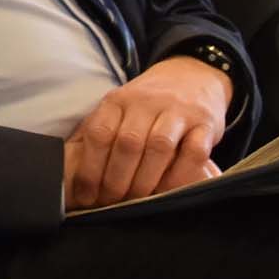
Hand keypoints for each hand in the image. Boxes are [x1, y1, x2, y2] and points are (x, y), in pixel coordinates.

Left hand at [63, 57, 229, 210]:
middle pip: (127, 143)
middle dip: (116, 179)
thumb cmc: (147, 103)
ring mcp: (177, 111)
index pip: (99, 133)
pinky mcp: (205, 123)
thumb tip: (73, 172)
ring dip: (146, 179)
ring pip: (159, 146)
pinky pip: (194, 152)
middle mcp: (146, 102)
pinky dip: (181, 175)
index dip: (90, 168)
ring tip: (138, 201)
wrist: (191, 75)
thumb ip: (100, 133)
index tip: (86, 194)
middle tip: (112, 203)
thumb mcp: (119, 108)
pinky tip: (170, 192)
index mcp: (117, 100)